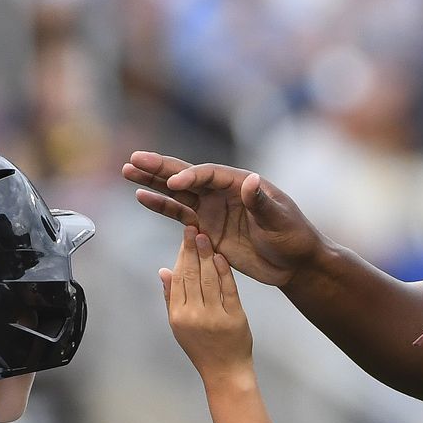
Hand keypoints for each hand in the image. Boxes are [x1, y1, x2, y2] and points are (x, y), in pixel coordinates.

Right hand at [124, 151, 319, 286]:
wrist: (294, 263)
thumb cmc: (294, 237)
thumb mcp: (280, 220)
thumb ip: (262, 202)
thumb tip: (251, 180)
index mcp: (241, 183)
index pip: (210, 175)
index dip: (191, 177)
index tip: (175, 184)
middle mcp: (223, 192)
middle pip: (187, 176)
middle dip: (160, 168)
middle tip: (134, 159)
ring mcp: (213, 210)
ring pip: (177, 193)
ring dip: (153, 183)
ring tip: (128, 171)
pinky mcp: (206, 229)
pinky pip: (179, 215)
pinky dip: (161, 206)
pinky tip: (142, 197)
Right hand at [161, 226, 252, 378]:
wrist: (225, 371)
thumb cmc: (202, 348)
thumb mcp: (178, 326)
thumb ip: (171, 298)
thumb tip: (164, 271)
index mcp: (178, 316)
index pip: (178, 279)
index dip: (180, 256)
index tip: (183, 238)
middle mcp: (194, 315)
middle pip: (192, 275)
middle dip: (191, 249)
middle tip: (192, 229)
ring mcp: (215, 316)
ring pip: (209, 279)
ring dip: (206, 255)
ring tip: (205, 237)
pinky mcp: (235, 317)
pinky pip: (229, 289)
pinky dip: (224, 272)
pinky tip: (221, 257)